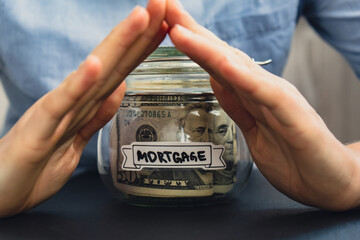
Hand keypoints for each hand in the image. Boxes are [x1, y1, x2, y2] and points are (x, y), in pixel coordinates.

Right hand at [0, 0, 167, 217]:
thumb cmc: (36, 167)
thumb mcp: (76, 140)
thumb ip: (97, 113)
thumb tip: (119, 87)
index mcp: (83, 103)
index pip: (120, 69)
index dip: (144, 46)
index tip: (167, 24)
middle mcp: (73, 100)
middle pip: (113, 62)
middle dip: (140, 33)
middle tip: (162, 2)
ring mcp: (56, 112)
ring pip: (93, 75)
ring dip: (118, 45)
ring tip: (141, 16)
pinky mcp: (39, 131)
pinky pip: (63, 105)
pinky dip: (80, 84)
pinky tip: (96, 62)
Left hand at [166, 0, 359, 209]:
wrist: (332, 181)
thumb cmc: (294, 157)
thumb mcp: (253, 130)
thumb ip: (236, 104)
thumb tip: (214, 79)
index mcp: (250, 93)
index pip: (216, 62)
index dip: (190, 43)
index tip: (165, 24)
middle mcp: (261, 89)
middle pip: (221, 55)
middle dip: (191, 31)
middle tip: (165, 6)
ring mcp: (276, 99)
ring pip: (236, 68)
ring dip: (206, 47)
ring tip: (178, 27)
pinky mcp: (292, 116)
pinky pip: (262, 93)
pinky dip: (240, 76)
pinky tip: (221, 62)